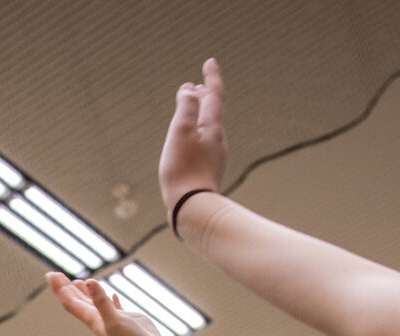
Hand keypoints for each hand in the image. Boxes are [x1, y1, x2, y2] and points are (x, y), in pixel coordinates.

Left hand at [47, 272, 170, 335]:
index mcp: (92, 319)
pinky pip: (114, 307)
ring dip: (85, 292)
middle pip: (78, 301)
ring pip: (94, 303)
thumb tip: (89, 281)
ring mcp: (112, 319)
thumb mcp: (114, 321)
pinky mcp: (127, 320)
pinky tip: (112, 294)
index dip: (60, 288)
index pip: (71, 301)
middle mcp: (99, 319)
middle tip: (55, 274)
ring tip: (77, 282)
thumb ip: (101, 302)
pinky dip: (109, 299)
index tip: (51, 274)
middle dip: (66, 288)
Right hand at [159, 58, 228, 212]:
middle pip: (213, 111)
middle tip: (197, 85)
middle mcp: (218, 140)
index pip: (215, 95)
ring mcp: (215, 156)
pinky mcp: (208, 170)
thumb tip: (190, 90)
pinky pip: (204, 142)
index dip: (212, 77)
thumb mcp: (181, 132)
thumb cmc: (183, 170)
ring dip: (200, 114)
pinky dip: (197, 132)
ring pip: (209, 127)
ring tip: (190, 110)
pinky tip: (189, 141)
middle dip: (205, 96)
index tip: (210, 62)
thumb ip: (186, 107)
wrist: (192, 208)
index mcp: (213, 127)